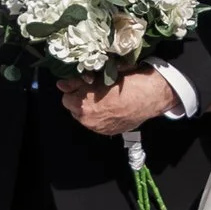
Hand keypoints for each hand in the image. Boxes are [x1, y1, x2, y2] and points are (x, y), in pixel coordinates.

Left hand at [63, 70, 181, 137]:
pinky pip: (96, 124)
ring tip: (103, 100)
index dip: (75, 88)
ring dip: (88, 109)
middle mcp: (87, 118)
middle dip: (80, 100)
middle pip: (73, 108)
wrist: (150, 96)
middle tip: (93, 91)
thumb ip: (78, 82)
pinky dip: (99, 118)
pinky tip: (110, 109)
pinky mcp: (107, 132)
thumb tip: (61, 84)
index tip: (84, 84)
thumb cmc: (126, 81)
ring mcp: (97, 127)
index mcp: (83, 102)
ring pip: (84, 117)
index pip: (66, 95)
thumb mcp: (101, 76)